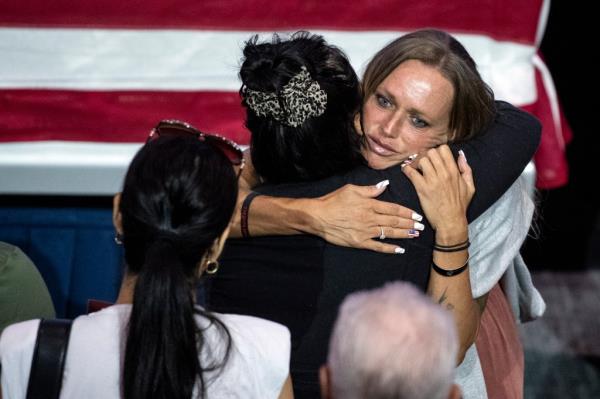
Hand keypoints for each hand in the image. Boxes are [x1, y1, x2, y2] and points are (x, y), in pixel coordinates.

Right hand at [306, 181, 423, 253]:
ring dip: (404, 234)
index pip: (393, 209)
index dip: (407, 212)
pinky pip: (378, 247)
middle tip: (422, 226)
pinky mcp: (359, 242)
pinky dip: (390, 249)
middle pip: (395, 222)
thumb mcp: (352, 189)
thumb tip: (385, 185)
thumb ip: (370, 189)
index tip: (418, 215)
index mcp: (370, 205)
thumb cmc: (333, 200)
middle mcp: (371, 218)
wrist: (318, 217)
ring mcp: (366, 232)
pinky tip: (400, 249)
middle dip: (410, 224)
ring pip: (389, 233)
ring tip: (415, 235)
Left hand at [402, 146, 473, 234]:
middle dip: (426, 155)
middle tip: (423, 162)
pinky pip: (411, 172)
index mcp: (454, 171)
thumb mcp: (470, 186)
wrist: (451, 221)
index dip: (437, 151)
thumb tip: (461, 155)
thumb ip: (466, 169)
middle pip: (431, 152)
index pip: (443, 149)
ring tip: (416, 168)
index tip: (434, 158)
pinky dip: (406, 169)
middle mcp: (443, 174)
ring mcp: (432, 181)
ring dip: (417, 162)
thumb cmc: (460, 205)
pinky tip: (406, 170)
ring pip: (421, 160)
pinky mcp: (422, 188)